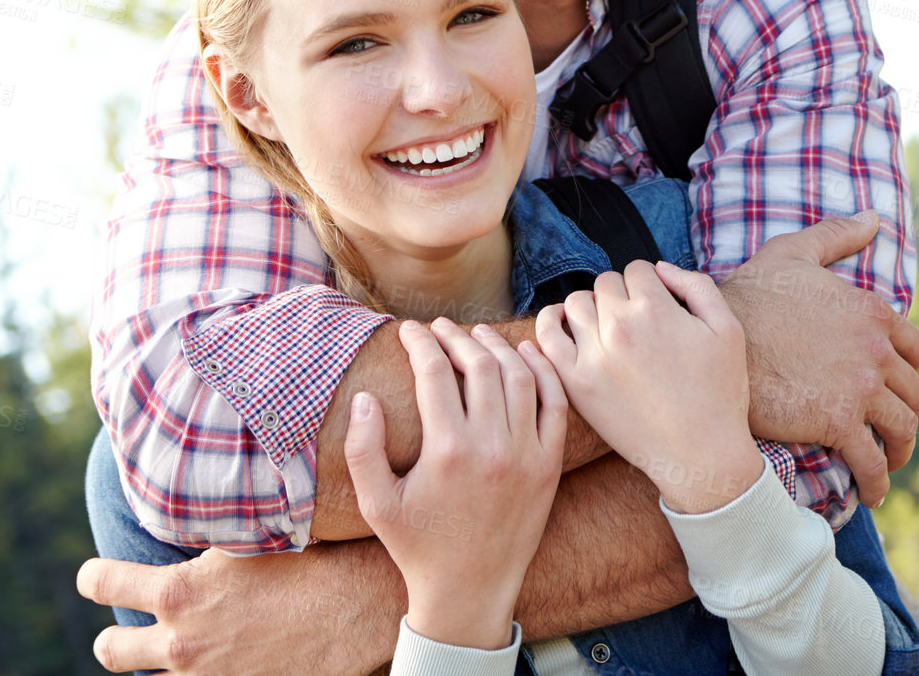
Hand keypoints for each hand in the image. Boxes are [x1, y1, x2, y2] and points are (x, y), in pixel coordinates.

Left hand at [76, 540, 401, 674]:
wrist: (362, 604)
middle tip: (129, 625)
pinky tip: (222, 660)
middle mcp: (181, 642)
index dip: (93, 576)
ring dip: (156, 663)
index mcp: (180, 592)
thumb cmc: (314, 559)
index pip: (103, 581)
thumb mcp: (251, 538)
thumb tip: (187, 510)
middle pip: (109, 648)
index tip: (96, 574)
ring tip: (178, 648)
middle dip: (114, 636)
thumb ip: (208, 538)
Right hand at [346, 318, 565, 648]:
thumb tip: (364, 398)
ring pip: (520, 377)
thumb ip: (362, 449)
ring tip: (477, 336)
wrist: (471, 590)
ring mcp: (528, 454)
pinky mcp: (550, 464)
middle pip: (481, 366)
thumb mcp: (376, 504)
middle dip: (457, 337)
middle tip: (441, 328)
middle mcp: (492, 447)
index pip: (435, 373)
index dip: (420, 343)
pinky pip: (555, 403)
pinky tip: (525, 355)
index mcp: (447, 452)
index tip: (409, 330)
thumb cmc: (418, 547)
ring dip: (498, 348)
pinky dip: (543, 372)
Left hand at [537, 261, 763, 513]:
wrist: (700, 454)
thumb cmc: (720, 392)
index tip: (657, 305)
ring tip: (606, 327)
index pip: (637, 270)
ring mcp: (593, 355)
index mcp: (656, 308)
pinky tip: (563, 327)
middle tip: (636, 321)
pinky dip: (550, 324)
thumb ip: (696, 286)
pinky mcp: (576, 383)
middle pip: (605, 283)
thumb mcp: (728, 328)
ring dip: (591, 307)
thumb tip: (660, 269)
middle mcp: (620, 326)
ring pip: (575, 303)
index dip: (650, 284)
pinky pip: (546, 338)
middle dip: (621, 294)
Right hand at [716, 211, 918, 505]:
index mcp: (872, 312)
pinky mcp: (838, 422)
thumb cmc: (749, 295)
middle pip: (913, 394)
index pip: (915, 351)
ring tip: (886, 466)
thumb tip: (875, 217)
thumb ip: (836, 235)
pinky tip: (871, 492)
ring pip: (901, 429)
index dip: (908, 373)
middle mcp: (876, 350)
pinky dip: (877, 482)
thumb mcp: (794, 253)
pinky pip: (872, 461)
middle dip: (906, 415)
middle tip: (892, 432)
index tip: (896, 389)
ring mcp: (860, 388)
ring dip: (899, 452)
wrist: (713, 340)